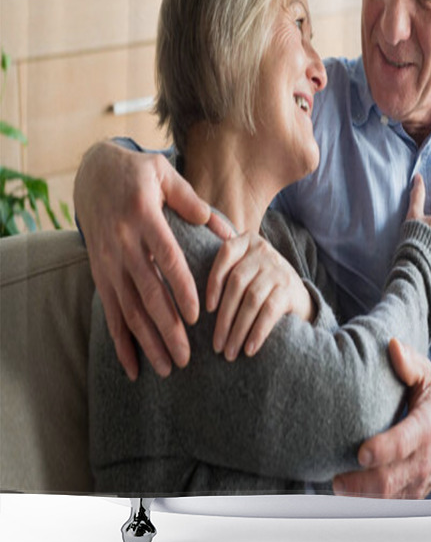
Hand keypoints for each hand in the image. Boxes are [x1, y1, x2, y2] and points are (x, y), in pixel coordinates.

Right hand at [74, 141, 232, 379]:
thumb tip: (228, 230)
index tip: (197, 316)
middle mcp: (121, 244)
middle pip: (146, 294)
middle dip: (166, 329)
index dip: (180, 289)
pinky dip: (120, 342)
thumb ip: (194, 202)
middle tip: (187, 358)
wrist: (92, 172)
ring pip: (128, 310)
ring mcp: (107, 262)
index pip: (166, 260)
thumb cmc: (138, 173)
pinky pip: (110, 312)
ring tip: (168, 368)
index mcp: (142, 218)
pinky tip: (132, 366)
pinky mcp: (99, 273)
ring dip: (147, 342)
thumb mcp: (166, 175)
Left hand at [206, 232, 315, 360]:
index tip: (208, 310)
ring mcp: (280, 269)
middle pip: (237, 282)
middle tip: (216, 345)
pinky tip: (249, 349)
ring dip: (238, 330)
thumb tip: (185, 294)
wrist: (298, 297)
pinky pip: (269, 311)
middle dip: (224, 317)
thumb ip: (223, 268)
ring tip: (229, 352)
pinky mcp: (291, 290)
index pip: (226, 253)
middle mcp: (265, 251)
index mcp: (248, 242)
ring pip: (251, 299)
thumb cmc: (260, 285)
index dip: (214, 281)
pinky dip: (257, 332)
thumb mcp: (245, 268)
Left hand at [332, 339, 430, 497]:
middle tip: (337, 477)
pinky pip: (388, 506)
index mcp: (424, 428)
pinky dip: (366, 503)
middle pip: (391, 481)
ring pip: (388, 499)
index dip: (383, 450)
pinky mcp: (409, 495)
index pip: (404, 443)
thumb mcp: (428, 378)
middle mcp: (421, 459)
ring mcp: (416, 481)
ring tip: (336, 484)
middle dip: (362, 483)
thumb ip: (409, 363)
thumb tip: (392, 345)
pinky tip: (347, 492)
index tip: (362, 452)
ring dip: (360, 496)